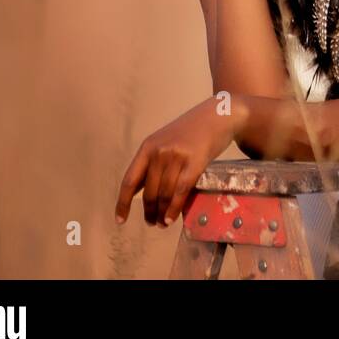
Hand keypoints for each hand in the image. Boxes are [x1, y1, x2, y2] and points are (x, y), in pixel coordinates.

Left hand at [114, 94, 246, 227]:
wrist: (218, 115)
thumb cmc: (191, 131)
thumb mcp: (166, 142)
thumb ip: (153, 163)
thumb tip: (141, 191)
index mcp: (147, 147)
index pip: (130, 180)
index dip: (123, 203)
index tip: (120, 220)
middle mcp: (159, 152)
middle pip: (149, 191)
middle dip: (149, 211)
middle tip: (152, 223)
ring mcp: (177, 157)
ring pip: (164, 194)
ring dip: (162, 213)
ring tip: (163, 223)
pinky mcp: (195, 163)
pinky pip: (180, 191)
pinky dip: (174, 209)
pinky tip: (171, 219)